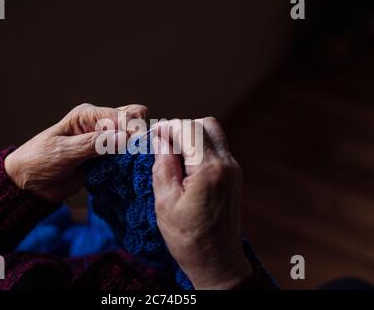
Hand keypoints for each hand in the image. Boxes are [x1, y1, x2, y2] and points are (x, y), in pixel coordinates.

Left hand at [4, 103, 147, 200]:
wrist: (29, 184)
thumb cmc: (39, 161)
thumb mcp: (64, 152)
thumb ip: (94, 144)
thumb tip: (124, 138)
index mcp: (87, 116)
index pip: (120, 116)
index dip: (132, 130)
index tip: (137, 146)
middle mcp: (99, 124)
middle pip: (133, 118)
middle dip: (140, 133)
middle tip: (137, 153)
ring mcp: (105, 141)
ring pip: (134, 136)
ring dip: (138, 147)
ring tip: (136, 162)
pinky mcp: (106, 158)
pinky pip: (127, 155)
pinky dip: (132, 160)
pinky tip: (131, 169)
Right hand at [152, 117, 251, 289]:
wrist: (218, 262)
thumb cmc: (189, 239)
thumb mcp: (165, 203)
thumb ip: (163, 166)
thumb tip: (160, 140)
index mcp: (209, 170)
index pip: (188, 129)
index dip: (167, 127)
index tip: (153, 135)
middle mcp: (227, 165)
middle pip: (205, 125)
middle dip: (181, 128)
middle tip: (163, 143)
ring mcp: (234, 170)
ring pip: (214, 135)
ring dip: (192, 136)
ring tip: (173, 155)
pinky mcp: (234, 177)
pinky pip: (217, 150)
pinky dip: (200, 148)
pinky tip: (185, 166)